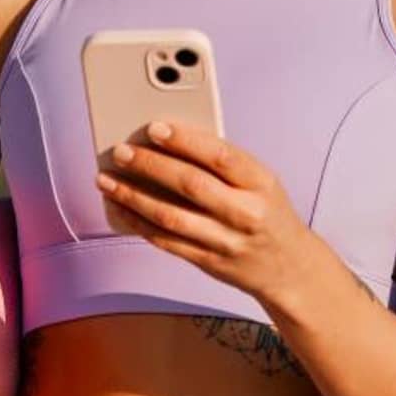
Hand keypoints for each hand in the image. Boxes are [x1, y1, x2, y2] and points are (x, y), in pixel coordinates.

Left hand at [94, 118, 331, 304]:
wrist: (289, 267)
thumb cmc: (267, 211)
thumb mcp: (260, 182)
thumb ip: (223, 164)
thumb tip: (167, 142)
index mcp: (262, 183)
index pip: (221, 157)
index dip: (186, 141)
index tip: (154, 128)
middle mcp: (245, 213)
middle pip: (190, 185)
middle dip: (150, 165)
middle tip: (120, 152)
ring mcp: (226, 241)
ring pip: (170, 216)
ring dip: (132, 196)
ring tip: (106, 179)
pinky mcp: (208, 262)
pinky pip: (165, 241)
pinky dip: (137, 223)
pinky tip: (118, 208)